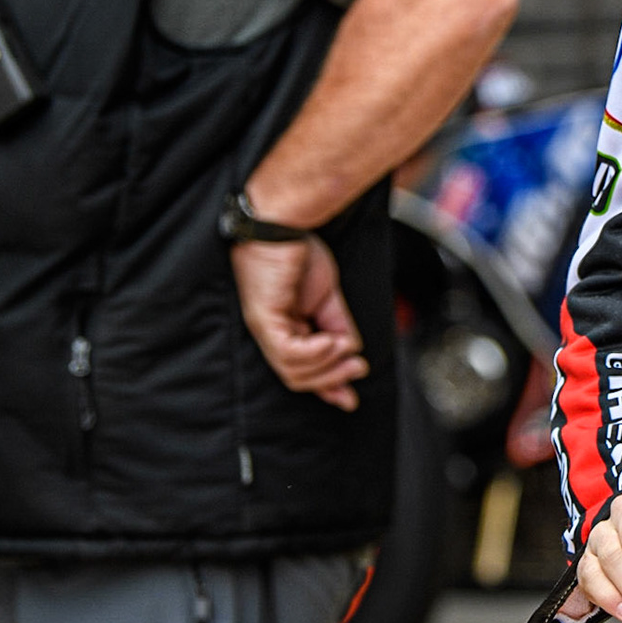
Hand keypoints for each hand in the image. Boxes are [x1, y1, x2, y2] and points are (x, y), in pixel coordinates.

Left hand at [229, 235, 367, 410]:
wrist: (284, 222)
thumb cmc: (299, 251)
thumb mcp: (328, 296)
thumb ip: (338, 324)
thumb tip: (352, 351)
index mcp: (286, 329)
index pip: (302, 370)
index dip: (326, 386)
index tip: (349, 399)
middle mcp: (270, 333)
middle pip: (297, 377)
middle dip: (331, 379)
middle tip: (357, 369)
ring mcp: (264, 327)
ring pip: (293, 370)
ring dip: (327, 366)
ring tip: (347, 351)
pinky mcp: (263, 318)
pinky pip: (289, 352)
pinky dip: (315, 354)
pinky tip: (332, 342)